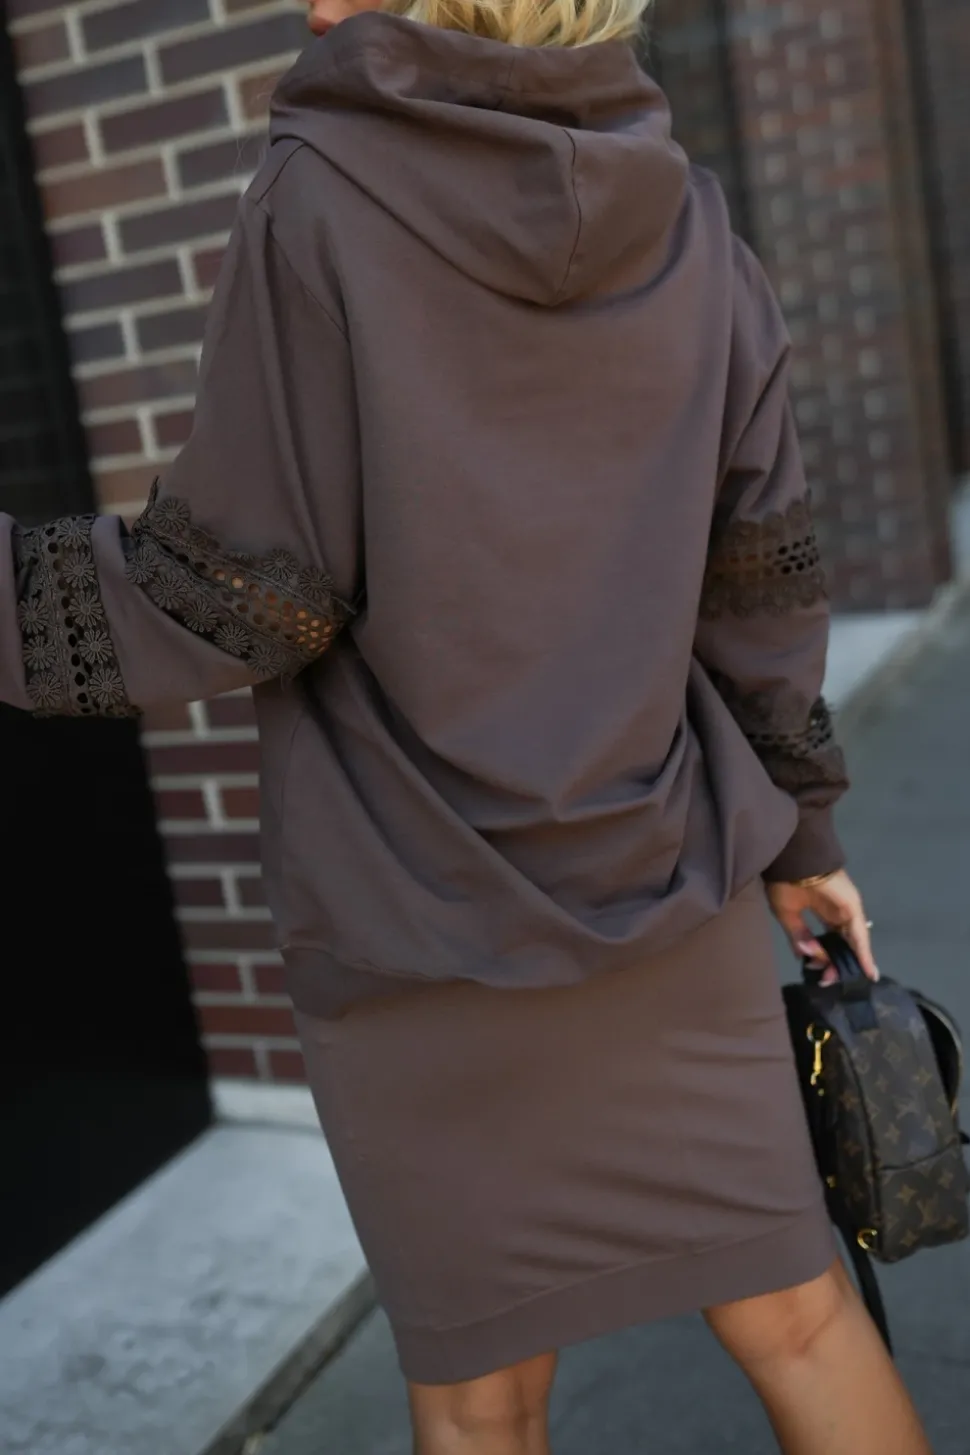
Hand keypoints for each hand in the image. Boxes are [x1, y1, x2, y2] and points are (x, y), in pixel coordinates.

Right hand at [766, 869, 878, 984]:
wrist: (794, 858)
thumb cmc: (786, 881)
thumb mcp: (786, 913)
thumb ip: (798, 935)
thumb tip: (807, 956)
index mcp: (820, 910)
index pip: (826, 939)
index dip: (822, 957)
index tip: (816, 973)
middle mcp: (836, 912)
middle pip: (841, 943)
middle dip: (835, 963)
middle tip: (827, 980)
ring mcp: (846, 910)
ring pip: (853, 941)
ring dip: (850, 961)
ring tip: (849, 980)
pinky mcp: (853, 909)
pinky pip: (859, 936)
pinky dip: (864, 954)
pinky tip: (867, 970)